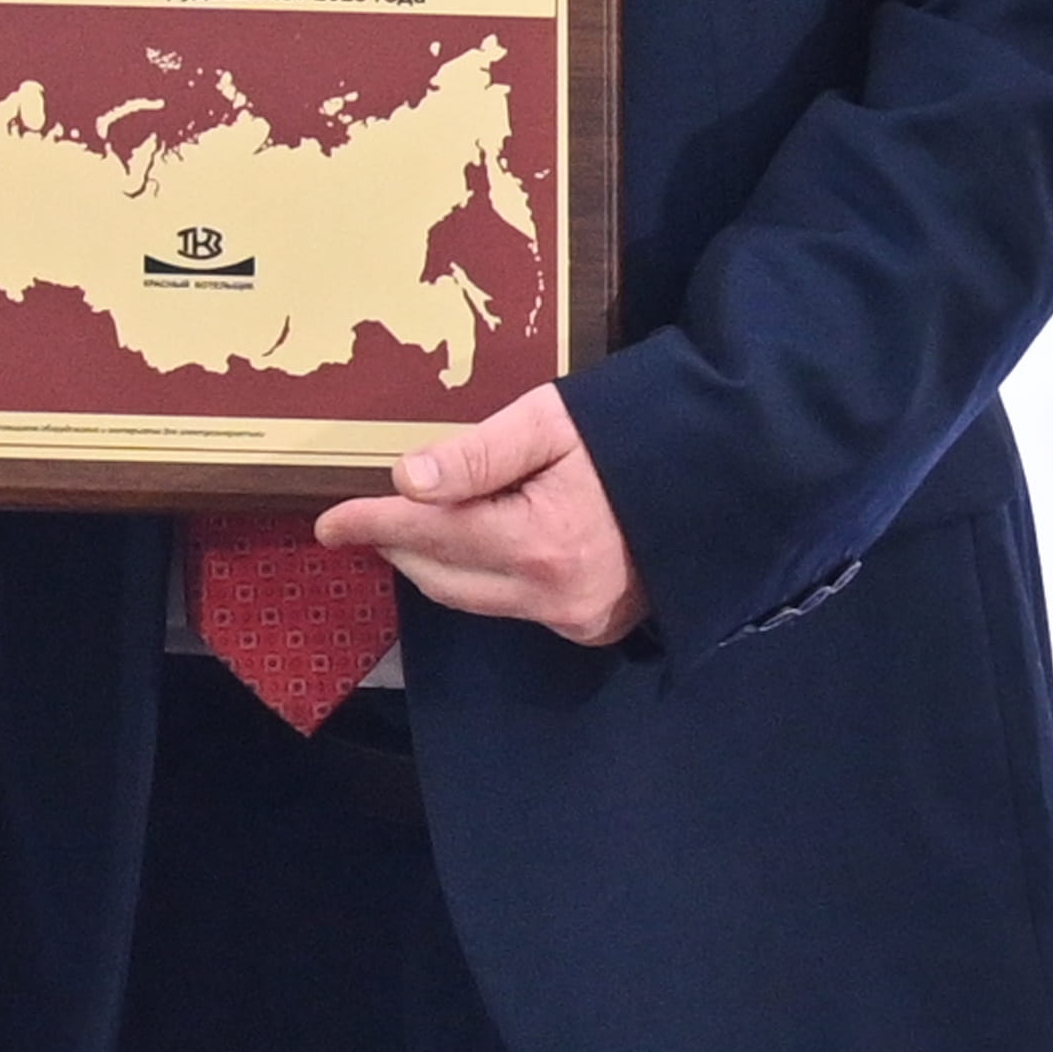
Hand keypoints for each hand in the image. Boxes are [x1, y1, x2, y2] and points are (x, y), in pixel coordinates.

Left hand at [316, 387, 650, 649]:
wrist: (723, 473)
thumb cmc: (636, 433)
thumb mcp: (553, 423)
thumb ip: (478, 455)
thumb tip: (407, 481)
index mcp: (541, 542)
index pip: (430, 534)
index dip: (373, 523)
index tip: (329, 521)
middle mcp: (554, 597)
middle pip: (442, 577)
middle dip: (400, 543)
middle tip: (375, 511)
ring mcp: (577, 620)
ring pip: (473, 599)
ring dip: (438, 563)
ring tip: (419, 523)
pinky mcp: (593, 629)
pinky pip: (513, 608)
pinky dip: (486, 579)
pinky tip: (484, 545)